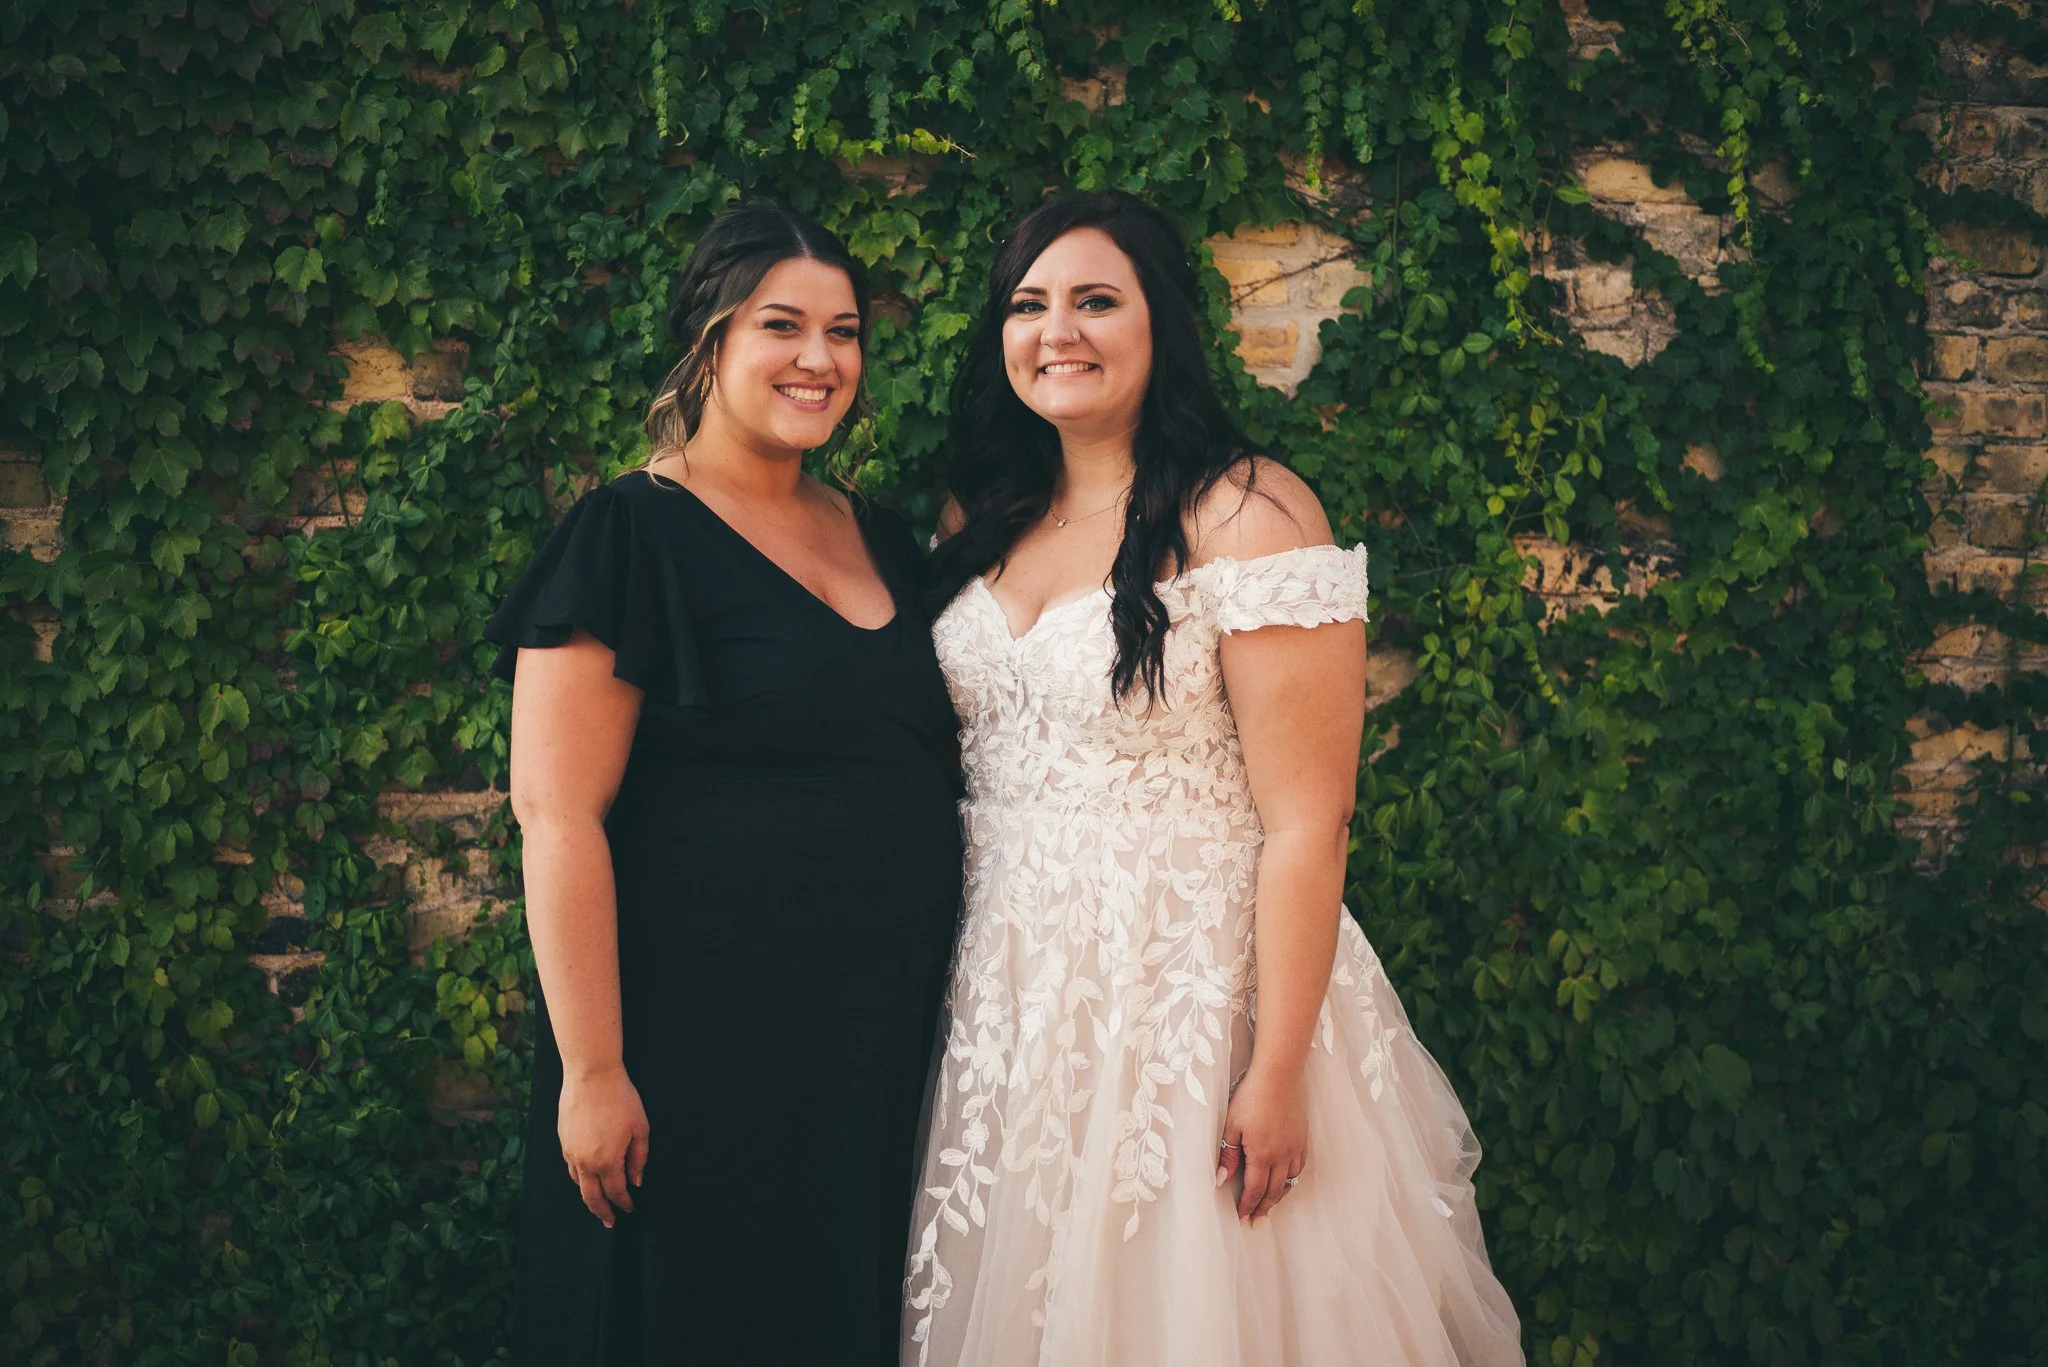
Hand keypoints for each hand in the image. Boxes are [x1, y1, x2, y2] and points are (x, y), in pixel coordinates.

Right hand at [557, 1064, 649, 1228]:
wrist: (591, 1074)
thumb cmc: (621, 1098)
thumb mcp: (640, 1128)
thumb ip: (639, 1158)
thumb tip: (637, 1181)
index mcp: (606, 1161)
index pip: (615, 1192)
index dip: (623, 1202)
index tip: (629, 1208)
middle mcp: (584, 1162)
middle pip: (591, 1197)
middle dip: (601, 1212)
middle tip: (609, 1222)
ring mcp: (570, 1151)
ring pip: (578, 1183)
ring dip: (588, 1196)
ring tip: (597, 1204)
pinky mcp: (563, 1140)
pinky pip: (570, 1167)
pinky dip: (579, 1178)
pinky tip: (585, 1178)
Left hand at [1215, 1064, 1306, 1222]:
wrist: (1278, 1076)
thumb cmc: (1250, 1097)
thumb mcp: (1232, 1125)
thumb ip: (1228, 1154)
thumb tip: (1222, 1179)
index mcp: (1261, 1155)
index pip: (1254, 1189)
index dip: (1248, 1205)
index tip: (1242, 1217)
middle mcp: (1281, 1156)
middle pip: (1273, 1191)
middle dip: (1263, 1208)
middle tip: (1256, 1221)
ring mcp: (1294, 1148)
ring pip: (1289, 1182)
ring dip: (1278, 1196)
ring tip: (1269, 1205)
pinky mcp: (1302, 1138)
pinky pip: (1299, 1167)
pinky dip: (1292, 1179)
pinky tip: (1286, 1180)